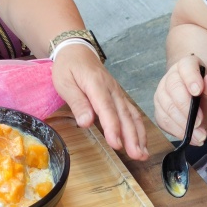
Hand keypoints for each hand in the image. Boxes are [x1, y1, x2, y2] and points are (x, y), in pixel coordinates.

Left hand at [51, 44, 148, 159]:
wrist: (78, 51)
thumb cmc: (69, 67)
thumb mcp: (64, 83)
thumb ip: (77, 102)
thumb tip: (86, 123)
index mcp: (96, 85)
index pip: (107, 109)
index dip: (113, 128)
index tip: (116, 144)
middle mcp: (112, 90)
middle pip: (124, 115)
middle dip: (132, 136)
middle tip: (137, 155)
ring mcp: (118, 93)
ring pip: (132, 115)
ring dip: (139, 135)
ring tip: (142, 154)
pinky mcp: (119, 97)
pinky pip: (132, 113)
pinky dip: (138, 129)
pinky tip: (141, 143)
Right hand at [154, 54, 206, 144]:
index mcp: (188, 65)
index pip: (185, 67)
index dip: (190, 78)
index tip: (198, 92)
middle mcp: (171, 77)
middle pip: (172, 89)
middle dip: (186, 108)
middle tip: (200, 122)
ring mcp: (163, 94)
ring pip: (166, 107)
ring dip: (182, 124)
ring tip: (200, 135)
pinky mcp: (160, 111)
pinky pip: (163, 121)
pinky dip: (177, 132)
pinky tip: (191, 137)